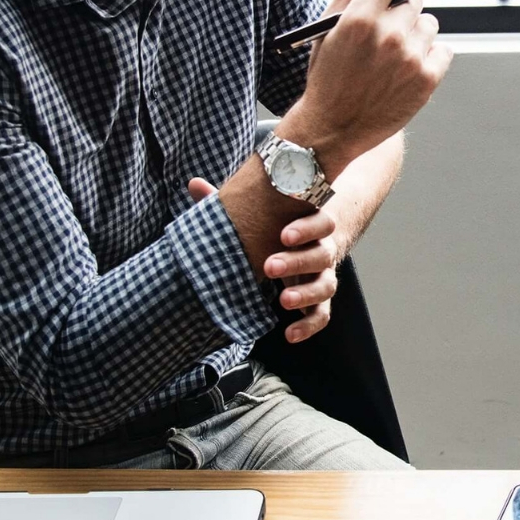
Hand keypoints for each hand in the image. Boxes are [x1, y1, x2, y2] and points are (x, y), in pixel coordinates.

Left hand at [190, 178, 337, 343]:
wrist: (307, 240)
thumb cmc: (276, 224)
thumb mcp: (260, 212)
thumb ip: (229, 201)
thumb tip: (194, 184)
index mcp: (311, 224)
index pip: (321, 222)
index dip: (306, 228)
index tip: (283, 235)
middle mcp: (322, 248)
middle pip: (322, 254)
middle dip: (297, 261)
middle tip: (269, 266)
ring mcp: (322, 275)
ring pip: (326, 285)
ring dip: (305, 294)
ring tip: (283, 300)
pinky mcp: (319, 299)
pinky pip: (322, 314)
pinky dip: (309, 326)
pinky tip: (290, 335)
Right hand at [283, 0, 450, 171]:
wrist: (332, 128)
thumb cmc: (327, 75)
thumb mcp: (328, 29)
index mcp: (360, 16)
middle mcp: (388, 34)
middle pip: (413, 1)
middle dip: (400, 14)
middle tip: (383, 38)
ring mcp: (410, 57)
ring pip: (429, 25)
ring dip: (416, 35)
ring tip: (394, 57)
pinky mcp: (427, 79)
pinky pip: (444, 50)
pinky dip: (431, 57)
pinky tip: (408, 69)